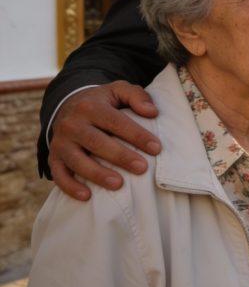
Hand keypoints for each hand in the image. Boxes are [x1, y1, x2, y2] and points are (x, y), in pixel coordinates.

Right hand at [49, 82, 160, 200]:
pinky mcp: (54, 157)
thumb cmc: (103, 101)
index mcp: (90, 106)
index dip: (137, 135)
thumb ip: (137, 96)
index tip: (156, 148)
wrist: (68, 105)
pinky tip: (87, 196)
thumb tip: (152, 112)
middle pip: (97, 142)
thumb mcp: (119, 90)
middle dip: (121, 156)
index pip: (116, 122)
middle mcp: (72, 124)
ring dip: (97, 174)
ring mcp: (61, 142)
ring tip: (118, 184)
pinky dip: (70, 186)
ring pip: (77, 161)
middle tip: (142, 168)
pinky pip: (59, 174)